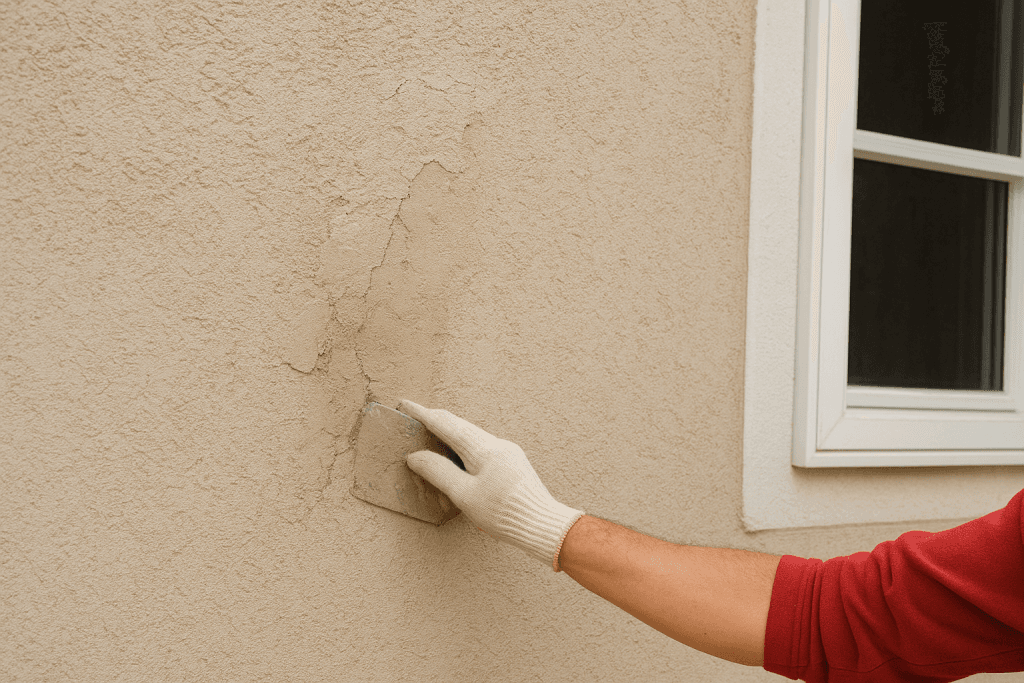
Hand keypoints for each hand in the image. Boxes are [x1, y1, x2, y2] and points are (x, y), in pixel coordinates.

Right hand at [400, 400, 584, 570]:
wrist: (542, 524)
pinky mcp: (512, 463)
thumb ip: (438, 472)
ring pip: (472, 436)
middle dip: (436, 421)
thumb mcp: (464, 495)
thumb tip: (415, 456)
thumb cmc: (504, 512)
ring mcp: (507, 452)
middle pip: (460, 427)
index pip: (446, 424)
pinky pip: (482, 448)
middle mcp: (497, 444)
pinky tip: (458, 457)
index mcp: (484, 448)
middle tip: (415, 417)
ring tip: (431, 435)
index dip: (423, 415)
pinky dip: (464, 448)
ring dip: (450, 434)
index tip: (406, 405)